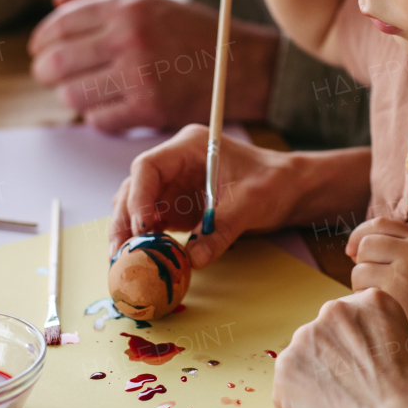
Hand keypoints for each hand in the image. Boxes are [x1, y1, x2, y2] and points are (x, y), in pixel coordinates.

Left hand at [29, 0, 278, 132]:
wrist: (239, 64)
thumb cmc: (192, 31)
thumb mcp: (150, 1)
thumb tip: (56, 1)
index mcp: (126, 6)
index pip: (59, 24)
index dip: (41, 40)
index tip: (40, 49)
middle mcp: (129, 38)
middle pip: (56, 62)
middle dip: (45, 72)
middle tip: (50, 75)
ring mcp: (138, 76)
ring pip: (72, 95)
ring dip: (70, 96)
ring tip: (82, 91)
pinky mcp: (148, 109)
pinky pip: (98, 121)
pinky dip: (97, 117)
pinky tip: (110, 107)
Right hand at [108, 124, 296, 267]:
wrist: (288, 189)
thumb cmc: (273, 182)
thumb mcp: (250, 204)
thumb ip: (221, 229)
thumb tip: (193, 260)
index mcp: (189, 147)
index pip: (148, 167)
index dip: (138, 197)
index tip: (141, 227)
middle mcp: (175, 163)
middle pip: (135, 188)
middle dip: (125, 219)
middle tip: (119, 252)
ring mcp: (174, 185)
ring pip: (138, 206)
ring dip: (130, 232)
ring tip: (123, 260)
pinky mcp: (178, 206)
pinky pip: (154, 223)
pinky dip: (146, 241)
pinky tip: (142, 260)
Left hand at [273, 289, 407, 407]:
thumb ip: (394, 341)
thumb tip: (391, 354)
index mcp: (371, 302)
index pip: (354, 318)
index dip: (359, 345)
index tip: (364, 364)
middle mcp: (334, 311)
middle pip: (327, 334)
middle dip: (334, 359)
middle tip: (351, 387)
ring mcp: (306, 338)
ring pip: (305, 359)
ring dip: (316, 379)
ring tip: (340, 404)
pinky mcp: (286, 368)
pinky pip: (288, 387)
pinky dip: (299, 403)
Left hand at [347, 217, 407, 345]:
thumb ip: (395, 247)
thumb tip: (351, 248)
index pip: (380, 223)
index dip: (360, 234)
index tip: (352, 251)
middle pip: (366, 244)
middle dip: (361, 262)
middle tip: (371, 280)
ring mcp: (404, 274)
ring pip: (359, 269)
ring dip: (360, 284)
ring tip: (378, 295)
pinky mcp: (393, 295)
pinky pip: (361, 289)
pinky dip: (362, 298)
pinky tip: (378, 306)